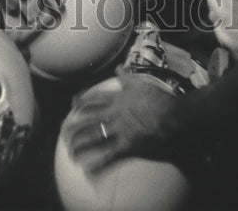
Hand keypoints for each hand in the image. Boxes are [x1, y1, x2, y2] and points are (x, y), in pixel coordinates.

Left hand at [64, 73, 178, 172]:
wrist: (174, 116)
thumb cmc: (160, 99)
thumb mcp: (141, 83)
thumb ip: (127, 77)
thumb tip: (119, 67)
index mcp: (117, 99)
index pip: (93, 99)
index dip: (80, 103)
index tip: (71, 106)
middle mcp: (114, 114)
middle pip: (88, 119)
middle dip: (74, 126)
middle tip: (64, 133)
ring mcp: (120, 130)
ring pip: (94, 136)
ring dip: (81, 144)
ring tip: (71, 152)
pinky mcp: (128, 146)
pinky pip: (109, 156)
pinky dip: (98, 164)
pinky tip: (88, 170)